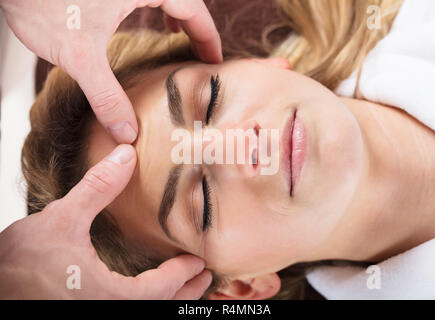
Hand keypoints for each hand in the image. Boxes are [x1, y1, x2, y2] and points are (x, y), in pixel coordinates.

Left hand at [0, 0, 221, 143]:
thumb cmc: (39, 1)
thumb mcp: (80, 55)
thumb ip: (107, 95)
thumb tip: (127, 130)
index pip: (193, 9)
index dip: (208, 37)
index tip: (216, 59)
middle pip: (183, 0)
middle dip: (196, 28)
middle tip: (203, 55)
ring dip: (175, 15)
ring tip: (179, 39)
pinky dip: (152, 6)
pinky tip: (146, 20)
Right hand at [0, 145, 211, 298]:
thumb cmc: (20, 263)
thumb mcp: (63, 219)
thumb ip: (98, 188)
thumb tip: (125, 155)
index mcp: (109, 297)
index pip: (161, 290)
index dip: (182, 275)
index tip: (198, 261)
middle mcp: (106, 312)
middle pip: (159, 309)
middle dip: (186, 294)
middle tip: (204, 278)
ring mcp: (95, 315)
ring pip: (145, 315)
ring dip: (168, 302)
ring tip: (185, 289)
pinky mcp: (83, 312)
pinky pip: (128, 313)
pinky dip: (146, 304)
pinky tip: (144, 294)